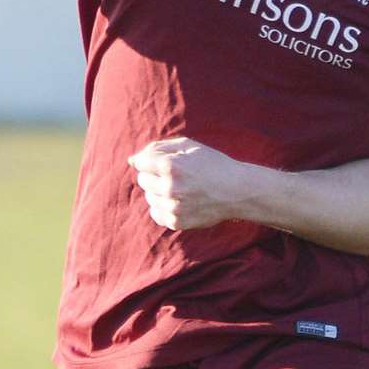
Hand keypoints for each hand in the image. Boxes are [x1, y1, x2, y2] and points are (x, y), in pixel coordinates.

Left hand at [128, 137, 253, 231]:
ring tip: (181, 188)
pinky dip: (163, 207)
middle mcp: (170, 187)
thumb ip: (158, 148)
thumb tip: (132, 160)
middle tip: (176, 175)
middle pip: (142, 180)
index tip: (166, 162)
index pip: (141, 162)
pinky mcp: (177, 222)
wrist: (237, 191)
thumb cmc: (212, 163)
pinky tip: (179, 201)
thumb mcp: (188, 145)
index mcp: (171, 165)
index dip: (152, 161)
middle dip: (155, 175)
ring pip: (149, 197)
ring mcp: (173, 207)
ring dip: (159, 191)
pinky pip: (156, 213)